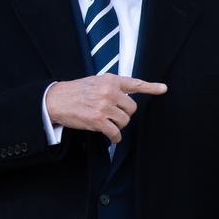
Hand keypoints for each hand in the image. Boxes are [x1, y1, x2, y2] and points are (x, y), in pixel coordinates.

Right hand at [46, 74, 166, 142]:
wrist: (55, 100)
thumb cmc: (76, 91)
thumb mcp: (96, 81)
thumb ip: (112, 86)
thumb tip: (126, 95)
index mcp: (111, 80)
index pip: (135, 83)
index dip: (151, 87)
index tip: (163, 89)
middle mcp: (110, 92)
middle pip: (131, 108)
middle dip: (124, 114)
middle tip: (113, 114)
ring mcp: (104, 106)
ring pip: (125, 121)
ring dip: (118, 125)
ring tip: (108, 122)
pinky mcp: (98, 120)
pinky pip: (115, 132)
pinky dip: (114, 137)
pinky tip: (111, 136)